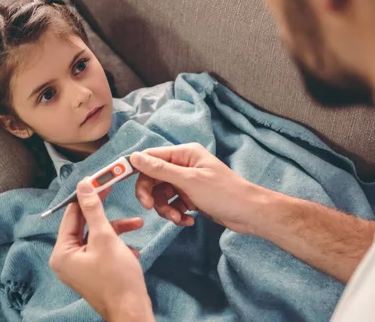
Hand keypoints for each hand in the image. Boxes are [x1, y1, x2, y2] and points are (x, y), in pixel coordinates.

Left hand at [49, 180, 153, 321]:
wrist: (133, 311)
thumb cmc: (118, 278)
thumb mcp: (105, 237)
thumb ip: (93, 209)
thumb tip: (83, 185)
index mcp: (62, 252)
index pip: (72, 214)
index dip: (87, 195)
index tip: (99, 180)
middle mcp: (67, 260)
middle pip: (84, 224)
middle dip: (105, 213)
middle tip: (114, 191)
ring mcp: (80, 267)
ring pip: (97, 236)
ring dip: (117, 229)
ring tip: (136, 224)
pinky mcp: (94, 272)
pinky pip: (103, 249)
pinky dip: (118, 245)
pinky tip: (133, 249)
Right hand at [130, 143, 266, 233]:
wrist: (249, 214)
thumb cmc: (222, 193)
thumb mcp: (188, 180)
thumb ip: (160, 169)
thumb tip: (134, 157)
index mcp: (184, 154)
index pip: (150, 158)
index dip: (137, 171)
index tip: (125, 185)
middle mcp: (183, 165)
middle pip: (153, 178)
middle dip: (152, 195)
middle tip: (150, 208)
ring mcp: (187, 182)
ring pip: (162, 194)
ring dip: (165, 209)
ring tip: (178, 218)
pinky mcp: (191, 197)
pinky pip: (173, 204)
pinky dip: (177, 214)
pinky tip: (188, 220)